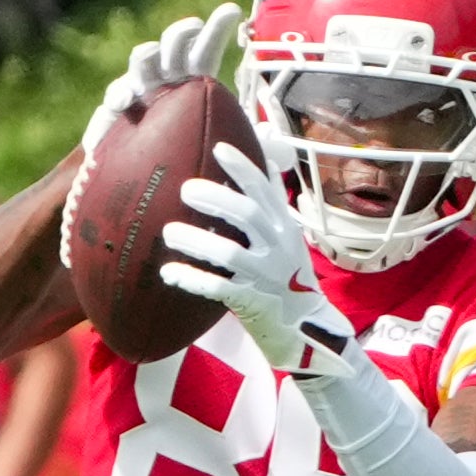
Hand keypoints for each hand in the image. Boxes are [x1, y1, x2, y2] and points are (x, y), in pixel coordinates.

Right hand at [82, 0, 243, 156]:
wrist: (138, 178)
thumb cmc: (185, 162)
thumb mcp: (214, 149)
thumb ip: (231, 141)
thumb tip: (256, 145)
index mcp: (194, 83)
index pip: (206, 51)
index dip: (216, 30)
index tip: (231, 10)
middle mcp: (167, 80)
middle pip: (175, 44)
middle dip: (182, 33)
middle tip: (193, 28)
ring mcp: (139, 88)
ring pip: (144, 57)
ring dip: (148, 54)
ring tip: (149, 55)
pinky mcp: (116, 105)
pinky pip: (117, 92)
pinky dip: (120, 94)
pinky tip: (123, 103)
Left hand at [157, 140, 347, 375]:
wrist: (306, 327)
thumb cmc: (288, 277)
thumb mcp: (288, 236)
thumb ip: (273, 203)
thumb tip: (268, 160)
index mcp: (284, 226)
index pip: (264, 189)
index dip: (242, 167)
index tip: (219, 148)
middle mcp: (278, 247)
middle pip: (246, 214)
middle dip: (215, 199)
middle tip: (185, 190)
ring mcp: (266, 276)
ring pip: (229, 253)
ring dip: (196, 241)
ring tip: (168, 232)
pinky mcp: (252, 302)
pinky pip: (218, 287)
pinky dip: (192, 278)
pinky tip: (169, 272)